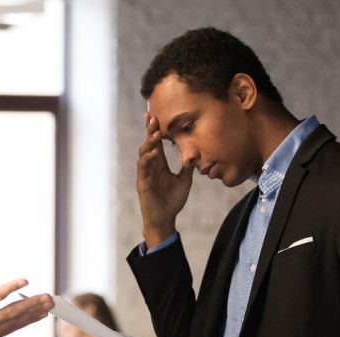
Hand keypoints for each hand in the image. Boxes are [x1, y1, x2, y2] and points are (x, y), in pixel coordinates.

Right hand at [0, 253, 53, 336]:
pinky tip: (39, 315)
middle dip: (32, 304)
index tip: (25, 281)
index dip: (10, 289)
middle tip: (49, 297)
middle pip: (12, 312)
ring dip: (34, 312)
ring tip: (50, 304)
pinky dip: (27, 321)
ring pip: (16, 321)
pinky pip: (13, 328)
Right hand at [137, 112, 193, 247]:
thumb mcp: (185, 180)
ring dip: (149, 142)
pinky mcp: (143, 182)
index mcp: (159, 164)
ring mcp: (145, 173)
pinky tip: (154, 152)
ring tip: (155, 133)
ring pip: (144, 153)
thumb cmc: (172, 200)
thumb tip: (196, 154)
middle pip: (148, 144)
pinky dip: (148, 158)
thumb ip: (188, 167)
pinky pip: (143, 167)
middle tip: (152, 116)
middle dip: (149, 130)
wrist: (165, 218)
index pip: (156, 143)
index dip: (154, 130)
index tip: (155, 116)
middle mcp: (151, 166)